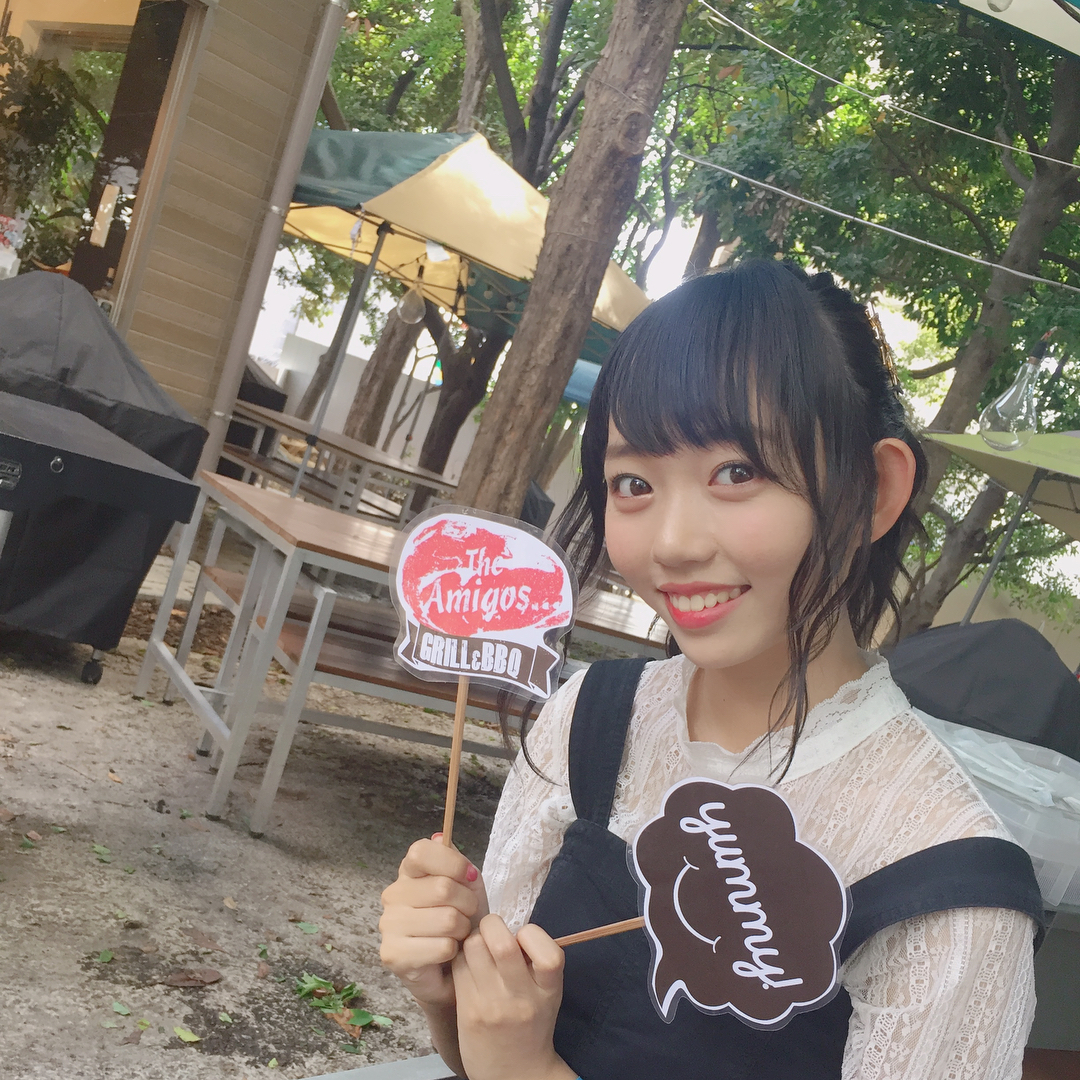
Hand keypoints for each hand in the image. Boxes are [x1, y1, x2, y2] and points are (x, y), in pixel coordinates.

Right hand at [380, 834, 488, 1007]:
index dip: (452, 863)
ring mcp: (389, 925)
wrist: (453, 969)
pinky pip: (441, 947)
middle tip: (467, 915)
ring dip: (462, 930)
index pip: (421, 851)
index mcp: (408, 872)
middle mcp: (393, 894)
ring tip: (457, 934)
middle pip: (442, 888)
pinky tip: (446, 954)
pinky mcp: (393, 955)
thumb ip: (456, 861)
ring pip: (446, 919)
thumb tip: (440, 837)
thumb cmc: (460, 921)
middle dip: (467, 904)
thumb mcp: (466, 885)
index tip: (468, 877)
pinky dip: (453, 951)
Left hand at [453, 915, 573, 1079]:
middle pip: (501, 943)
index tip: (522, 937)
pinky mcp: (468, 1011)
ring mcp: (492, 1005)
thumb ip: (535, 961)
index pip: (549, 952)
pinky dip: (461, 957)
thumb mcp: (547, 994)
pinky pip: (458, 966)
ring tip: (478, 947)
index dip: (532, 933)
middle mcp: (521, 998)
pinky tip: (467, 966)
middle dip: (492, 924)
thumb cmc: (532, 1024)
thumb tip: (510, 924)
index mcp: (548, 991)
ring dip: (473, 938)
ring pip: (473, 947)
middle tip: (491, 930)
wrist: (515, 1072)